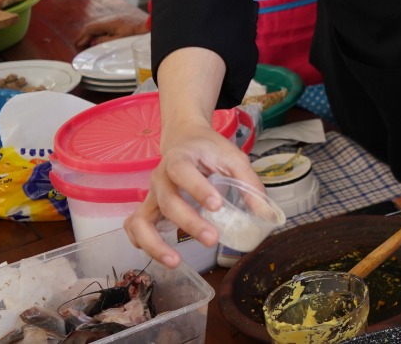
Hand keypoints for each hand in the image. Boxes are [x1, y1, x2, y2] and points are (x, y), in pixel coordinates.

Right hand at [76, 11, 150, 47]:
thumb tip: (92, 42)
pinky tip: (99, 38)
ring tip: (86, 43)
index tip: (78, 45)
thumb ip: (105, 40)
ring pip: (99, 26)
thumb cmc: (138, 33)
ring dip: (92, 34)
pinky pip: (105, 26)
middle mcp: (112, 19)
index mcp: (110, 22)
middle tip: (79, 44)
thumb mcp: (120, 39)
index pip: (91, 28)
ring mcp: (117, 20)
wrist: (151, 26)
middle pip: (93, 26)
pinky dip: (99, 32)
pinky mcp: (122, 22)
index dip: (83, 37)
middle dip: (85, 35)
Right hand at [122, 116, 263, 266]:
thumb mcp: (233, 158)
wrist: (185, 138)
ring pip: (140, 220)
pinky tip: (160, 254)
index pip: (182, 172)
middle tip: (213, 239)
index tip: (217, 205)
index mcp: (180, 158)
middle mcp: (160, 177)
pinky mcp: (148, 207)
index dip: (198, 189)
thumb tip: (266, 214)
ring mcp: (150, 194)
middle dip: (189, 223)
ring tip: (175, 261)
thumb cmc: (210, 149)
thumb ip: (249, 183)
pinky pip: (134, 226)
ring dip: (154, 243)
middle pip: (167, 202)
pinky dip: (140, 242)